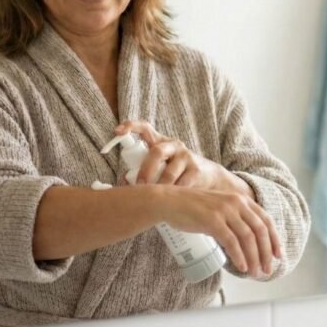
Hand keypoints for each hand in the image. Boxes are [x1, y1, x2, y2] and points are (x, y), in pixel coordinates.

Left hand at [115, 120, 242, 192]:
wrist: (210, 178)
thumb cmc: (176, 173)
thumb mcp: (159, 167)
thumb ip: (141, 171)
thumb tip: (121, 185)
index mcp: (160, 142)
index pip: (145, 128)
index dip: (131, 127)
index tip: (117, 131)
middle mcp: (173, 145)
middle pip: (156, 152)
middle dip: (145, 171)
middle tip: (139, 186)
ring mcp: (186, 156)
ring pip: (168, 174)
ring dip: (160, 189)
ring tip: (157, 199)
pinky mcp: (196, 170)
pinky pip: (181, 185)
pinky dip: (174, 195)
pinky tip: (173, 200)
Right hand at [153, 185, 282, 277]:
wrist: (170, 201)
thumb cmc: (193, 209)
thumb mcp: (220, 209)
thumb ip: (235, 219)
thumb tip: (248, 242)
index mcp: (242, 200)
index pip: (266, 220)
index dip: (274, 239)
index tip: (278, 255)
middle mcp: (237, 203)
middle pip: (260, 231)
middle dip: (266, 253)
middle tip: (268, 269)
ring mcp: (225, 211)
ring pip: (248, 238)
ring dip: (254, 258)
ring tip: (255, 273)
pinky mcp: (213, 220)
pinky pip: (231, 241)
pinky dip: (239, 256)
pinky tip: (242, 267)